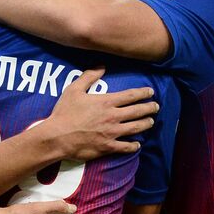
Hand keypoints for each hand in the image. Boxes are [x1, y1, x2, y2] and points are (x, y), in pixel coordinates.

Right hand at [40, 68, 156, 161]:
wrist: (57, 136)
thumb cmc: (64, 113)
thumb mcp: (73, 90)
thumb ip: (88, 77)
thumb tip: (101, 66)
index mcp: (106, 102)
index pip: (131, 95)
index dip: (143, 93)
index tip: (151, 92)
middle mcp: (113, 117)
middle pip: (138, 111)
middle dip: (150, 108)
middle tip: (156, 107)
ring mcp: (112, 133)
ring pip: (136, 128)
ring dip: (146, 124)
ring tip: (151, 122)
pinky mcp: (108, 147)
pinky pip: (125, 147)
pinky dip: (133, 146)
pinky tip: (137, 144)